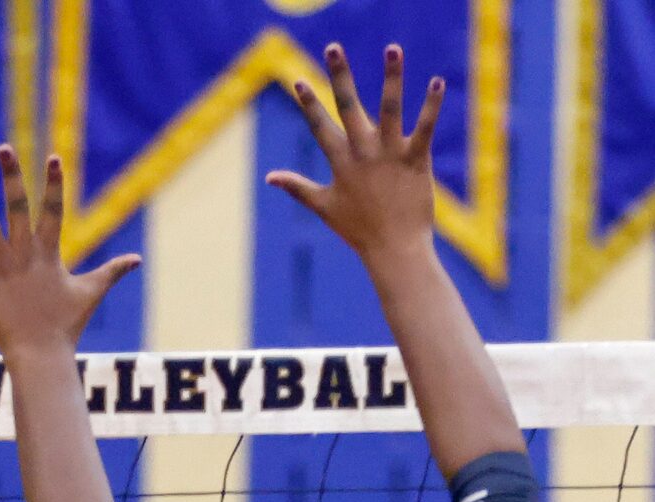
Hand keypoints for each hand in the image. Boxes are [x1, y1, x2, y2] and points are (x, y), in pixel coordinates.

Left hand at [0, 147, 138, 359]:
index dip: (53, 182)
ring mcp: (1, 268)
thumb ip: (112, 271)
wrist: (39, 356)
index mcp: (50, 253)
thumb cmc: (66, 326)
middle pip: (17, 206)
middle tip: (3, 147)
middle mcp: (24, 254)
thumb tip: (137, 259)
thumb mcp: (90, 293)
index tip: (53, 156)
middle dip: (11, 175)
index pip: (53, 209)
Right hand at [266, 43, 443, 269]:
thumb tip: (270, 177)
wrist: (393, 250)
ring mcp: (389, 155)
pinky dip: (431, 106)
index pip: (320, 126)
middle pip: (348, 106)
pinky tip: (436, 82)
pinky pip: (423, 128)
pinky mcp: (415, 160)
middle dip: (339, 76)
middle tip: (333, 47)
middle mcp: (362, 154)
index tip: (298, 79)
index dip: (308, 103)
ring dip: (391, 77)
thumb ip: (297, 187)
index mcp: (340, 163)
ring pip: (389, 109)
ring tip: (392, 48)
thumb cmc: (358, 230)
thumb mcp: (324, 206)